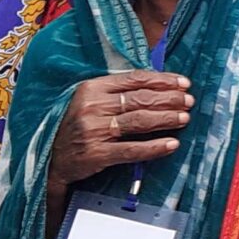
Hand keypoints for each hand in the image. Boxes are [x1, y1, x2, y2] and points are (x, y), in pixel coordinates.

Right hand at [48, 70, 193, 196]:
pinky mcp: (97, 154)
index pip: (134, 79)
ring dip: (166, 119)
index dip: (162, 80)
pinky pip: (131, 150)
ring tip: (184, 117)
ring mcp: (94, 131)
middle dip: (169, 99)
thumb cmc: (75, 127)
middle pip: (139, 99)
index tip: (183, 83)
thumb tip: (155, 84)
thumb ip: (115, 92)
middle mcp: (92, 107)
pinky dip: (154, 147)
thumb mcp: (88, 101)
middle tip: (188, 101)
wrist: (50, 159)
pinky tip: (171, 144)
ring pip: (138, 121)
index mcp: (91, 88)